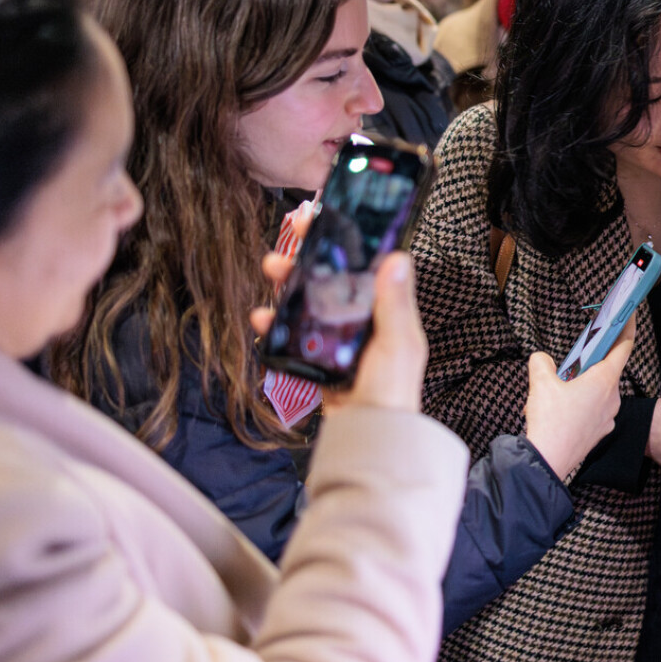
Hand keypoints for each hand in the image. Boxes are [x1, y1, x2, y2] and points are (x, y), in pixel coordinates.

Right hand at [253, 230, 428, 414]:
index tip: (319, 222)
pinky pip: (292, 337)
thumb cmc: (392, 392)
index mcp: (386, 313)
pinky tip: (261, 319)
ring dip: (287, 287)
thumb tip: (398, 257)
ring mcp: (338, 343)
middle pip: (329, 282)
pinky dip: (275, 326)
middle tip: (283, 250)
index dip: (341, 244)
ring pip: (308, 304)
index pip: (362, 268)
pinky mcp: (317, 362)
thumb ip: (396, 303)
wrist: (368, 439)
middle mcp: (363, 323)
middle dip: (305, 262)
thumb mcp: (399, 343)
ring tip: (270, 275)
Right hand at [522, 323, 630, 480]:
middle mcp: (613, 398)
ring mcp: (609, 416)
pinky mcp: (600, 432)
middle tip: (573, 360)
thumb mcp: (540, 383)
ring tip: (558, 391)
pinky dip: (580, 405)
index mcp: (605, 380)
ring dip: (582, 387)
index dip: (627, 328)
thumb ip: (542, 363)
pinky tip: (560, 410)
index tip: (630, 315)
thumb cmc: (550, 421)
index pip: (623, 347)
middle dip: (590, 363)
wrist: (548, 460)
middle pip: (608, 370)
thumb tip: (541, 359)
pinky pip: (594, 411)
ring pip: (598, 392)